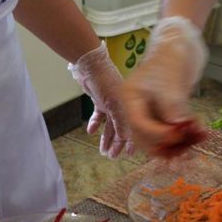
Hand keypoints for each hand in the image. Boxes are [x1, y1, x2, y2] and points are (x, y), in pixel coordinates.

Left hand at [68, 41, 131, 158]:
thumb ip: (119, 120)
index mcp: (128, 106)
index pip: (131, 128)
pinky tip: (90, 131)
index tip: (129, 154)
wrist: (91, 65)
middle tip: (112, 156)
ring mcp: (110, 104)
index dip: (130, 142)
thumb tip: (124, 137)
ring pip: (109, 125)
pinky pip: (98, 116)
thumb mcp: (113, 103)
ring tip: (103, 151)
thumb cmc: (105, 80)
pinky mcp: (100, 100)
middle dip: (116, 144)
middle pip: (119, 129)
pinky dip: (95, 123)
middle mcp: (121, 106)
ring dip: (105, 138)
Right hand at [119, 16, 207, 156]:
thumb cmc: (171, 56)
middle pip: (147, 138)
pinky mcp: (167, 110)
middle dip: (169, 145)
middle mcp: (138, 107)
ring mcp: (152, 109)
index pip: (139, 126)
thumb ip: (172, 110)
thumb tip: (179, 134)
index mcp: (130, 98)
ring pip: (161, 137)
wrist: (181, 41)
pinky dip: (187, 133)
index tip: (179, 136)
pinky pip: (173, 128)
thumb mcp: (171, 84)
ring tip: (200, 139)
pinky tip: (203, 133)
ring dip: (180, 142)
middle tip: (190, 147)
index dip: (159, 135)